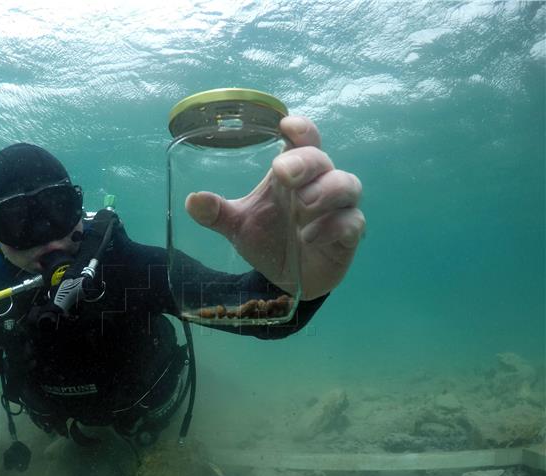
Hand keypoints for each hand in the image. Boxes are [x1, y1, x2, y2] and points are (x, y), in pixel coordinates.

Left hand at [185, 115, 364, 299]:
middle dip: (305, 162)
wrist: (286, 279)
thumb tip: (192, 201)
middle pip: (322, 159)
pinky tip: (309, 237)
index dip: (300, 129)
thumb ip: (216, 213)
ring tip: (300, 208)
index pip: (303, 140)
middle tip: (283, 173)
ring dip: (324, 192)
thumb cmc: (267, 239)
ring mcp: (338, 208)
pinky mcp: (348, 234)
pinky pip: (352, 223)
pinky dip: (333, 227)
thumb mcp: (237, 225)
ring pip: (347, 184)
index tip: (286, 126)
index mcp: (293, 172)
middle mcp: (319, 183)